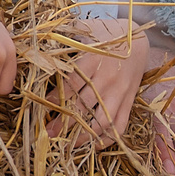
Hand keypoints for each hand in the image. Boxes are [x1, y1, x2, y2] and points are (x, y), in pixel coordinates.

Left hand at [53, 17, 151, 141]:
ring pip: (102, 120)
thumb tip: (37, 44)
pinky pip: (121, 123)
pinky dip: (109, 137)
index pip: (71, 85)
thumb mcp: (85, 30)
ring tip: (69, 144)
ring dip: (85, 135)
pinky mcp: (129, 100)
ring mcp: (120, 92)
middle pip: (83, 106)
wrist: (137, 37)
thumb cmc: (105, 34)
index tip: (42, 108)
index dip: (55, 99)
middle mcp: (107, 78)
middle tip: (49, 133)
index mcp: (93, 60)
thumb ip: (63, 38)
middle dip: (65, 122)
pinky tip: (95, 145)